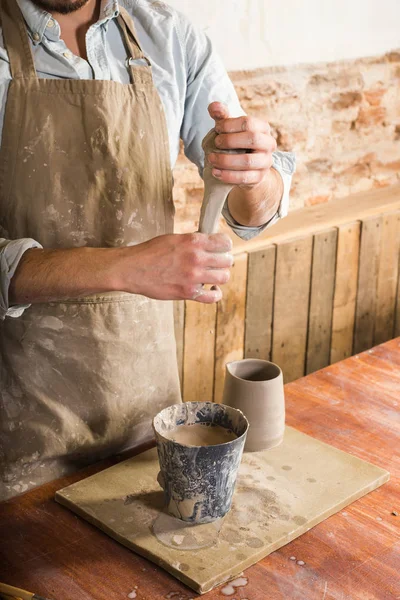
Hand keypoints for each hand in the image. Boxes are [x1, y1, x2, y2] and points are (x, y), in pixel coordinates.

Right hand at [115, 233, 232, 302]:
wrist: (133, 269)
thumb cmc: (150, 252)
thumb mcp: (174, 238)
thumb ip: (193, 241)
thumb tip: (209, 244)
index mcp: (194, 241)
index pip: (225, 242)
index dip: (225, 246)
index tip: (221, 249)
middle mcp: (196, 258)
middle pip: (227, 261)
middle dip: (223, 261)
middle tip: (216, 263)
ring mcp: (193, 277)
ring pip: (224, 277)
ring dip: (220, 276)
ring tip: (213, 275)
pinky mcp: (188, 293)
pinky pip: (213, 297)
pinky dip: (216, 294)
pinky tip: (212, 289)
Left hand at [207, 102, 276, 187]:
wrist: (248, 168)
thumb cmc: (238, 143)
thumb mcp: (231, 129)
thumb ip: (222, 117)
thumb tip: (213, 106)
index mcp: (263, 128)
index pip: (248, 122)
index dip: (229, 124)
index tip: (217, 128)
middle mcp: (269, 144)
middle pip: (252, 139)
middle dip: (230, 141)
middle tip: (215, 143)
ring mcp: (266, 162)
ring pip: (248, 161)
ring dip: (226, 160)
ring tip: (211, 159)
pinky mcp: (259, 178)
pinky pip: (244, 178)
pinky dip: (228, 176)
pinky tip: (215, 172)